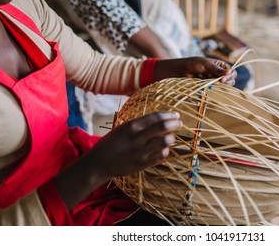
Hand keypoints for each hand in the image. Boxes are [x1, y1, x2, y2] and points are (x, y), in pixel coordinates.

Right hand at [54, 112, 181, 209]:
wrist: (98, 164)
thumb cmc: (111, 143)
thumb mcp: (122, 129)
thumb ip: (139, 125)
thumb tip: (159, 120)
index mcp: (131, 126)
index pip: (155, 117)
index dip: (169, 115)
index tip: (176, 115)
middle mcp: (137, 138)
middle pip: (163, 127)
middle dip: (175, 124)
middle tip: (179, 123)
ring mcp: (140, 152)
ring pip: (165, 142)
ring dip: (171, 138)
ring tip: (170, 137)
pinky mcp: (142, 164)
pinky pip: (161, 156)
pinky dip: (166, 150)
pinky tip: (164, 149)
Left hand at [153, 57, 236, 85]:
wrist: (181, 71)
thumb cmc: (192, 64)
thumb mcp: (205, 65)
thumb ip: (216, 69)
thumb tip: (229, 72)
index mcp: (220, 66)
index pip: (232, 72)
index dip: (229, 76)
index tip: (222, 80)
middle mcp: (219, 74)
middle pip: (230, 80)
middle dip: (226, 82)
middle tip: (219, 83)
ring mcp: (214, 81)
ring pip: (224, 87)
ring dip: (220, 87)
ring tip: (212, 85)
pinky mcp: (209, 88)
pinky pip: (216, 91)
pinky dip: (215, 91)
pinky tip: (211, 90)